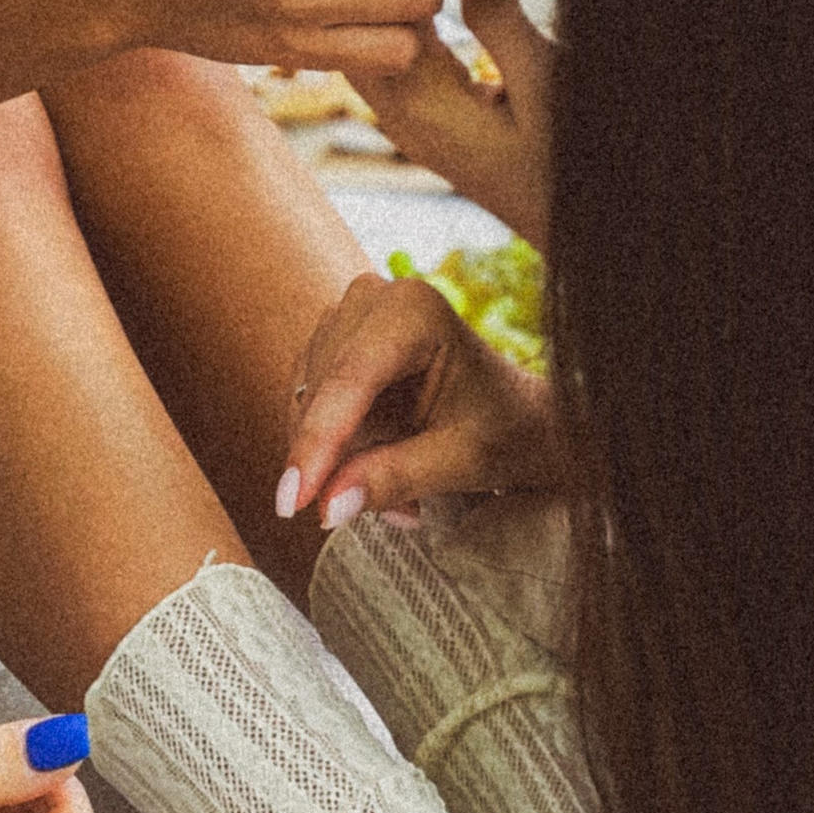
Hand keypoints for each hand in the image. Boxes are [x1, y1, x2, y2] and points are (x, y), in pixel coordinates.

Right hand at [279, 271, 558, 530]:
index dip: (317, 444)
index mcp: (414, 309)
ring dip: (344, 462)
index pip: (348, 381)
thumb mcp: (461, 461)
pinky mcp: (333, 343)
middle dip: (342, 464)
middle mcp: (373, 298)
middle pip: (323, 395)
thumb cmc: (506, 430)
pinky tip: (386, 469)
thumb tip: (326, 507)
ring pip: (310, 406)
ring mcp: (348, 316)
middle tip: (403, 515)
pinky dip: (339, 451)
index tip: (292, 503)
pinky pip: (310, 407)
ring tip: (406, 496)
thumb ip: (394, 477)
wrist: (521, 416)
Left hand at [355, 0, 554, 248]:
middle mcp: (400, 113)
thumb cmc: (573, 168)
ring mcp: (409, 120)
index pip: (372, 9)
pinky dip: (396, 13)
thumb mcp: (551, 91)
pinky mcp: (427, 120)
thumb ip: (506, 26)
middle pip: (352, 21)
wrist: (585, 237)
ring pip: (367, 37)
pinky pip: (390, 53)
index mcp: (420, 102)